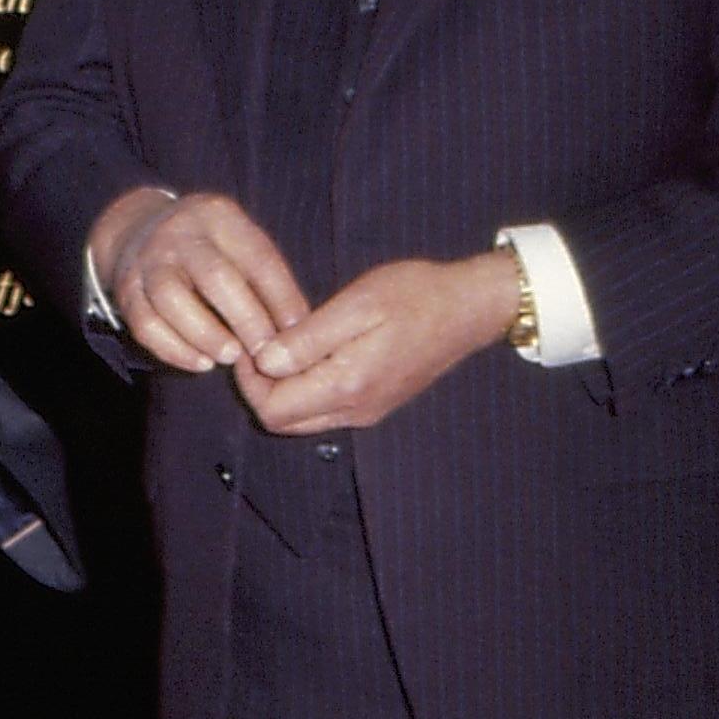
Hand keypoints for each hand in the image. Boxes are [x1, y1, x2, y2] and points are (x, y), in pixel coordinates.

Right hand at [90, 187, 308, 373]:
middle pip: (214, 276)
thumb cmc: (209, 249)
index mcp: (219, 217)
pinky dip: (174, 349)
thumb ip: (270, 283)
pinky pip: (146, 324)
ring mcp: (148, 261)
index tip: (296, 334)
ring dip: (205, 334)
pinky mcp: (127, 291)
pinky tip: (201, 364)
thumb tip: (302, 331)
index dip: (281, 299)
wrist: (137, 231)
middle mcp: (180, 234)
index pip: (258, 258)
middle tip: (266, 354)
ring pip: (171, 299)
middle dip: (245, 319)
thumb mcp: (240, 246)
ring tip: (231, 357)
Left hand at [237, 249, 522, 432]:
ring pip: (301, 420)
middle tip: (261, 342)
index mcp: (347, 386)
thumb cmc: (416, 295)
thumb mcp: (357, 305)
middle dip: (260, 387)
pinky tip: (310, 353)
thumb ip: (308, 339)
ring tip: (284, 344)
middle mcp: (354, 410)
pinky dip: (305, 389)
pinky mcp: (373, 405)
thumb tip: (264, 361)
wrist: (469, 308)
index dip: (249, 380)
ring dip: (282, 389)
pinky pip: (324, 410)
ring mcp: (366, 412)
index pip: (272, 410)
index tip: (251, 341)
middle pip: (282, 422)